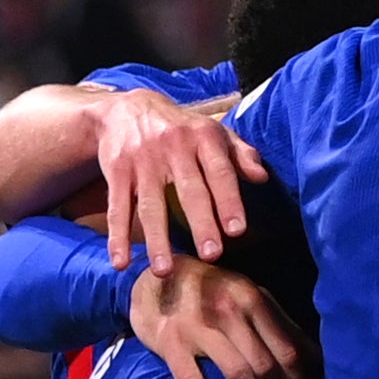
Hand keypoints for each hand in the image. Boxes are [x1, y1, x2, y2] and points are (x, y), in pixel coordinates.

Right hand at [95, 87, 265, 272]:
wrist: (126, 108)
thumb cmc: (182, 129)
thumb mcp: (214, 132)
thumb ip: (240, 154)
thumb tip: (262, 177)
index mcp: (203, 138)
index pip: (220, 172)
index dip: (229, 201)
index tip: (237, 231)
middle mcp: (173, 147)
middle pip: (189, 191)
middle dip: (201, 224)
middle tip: (211, 256)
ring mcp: (142, 161)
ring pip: (150, 205)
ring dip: (156, 239)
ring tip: (164, 270)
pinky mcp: (117, 171)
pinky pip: (118, 207)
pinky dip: (117, 236)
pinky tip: (121, 262)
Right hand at [129, 262, 305, 378]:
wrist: (155, 275)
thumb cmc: (210, 291)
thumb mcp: (247, 297)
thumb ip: (279, 324)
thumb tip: (316, 359)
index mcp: (253, 299)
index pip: (287, 349)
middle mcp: (229, 310)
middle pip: (266, 366)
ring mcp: (198, 326)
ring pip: (238, 374)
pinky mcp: (170, 341)